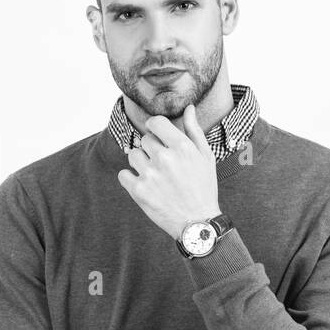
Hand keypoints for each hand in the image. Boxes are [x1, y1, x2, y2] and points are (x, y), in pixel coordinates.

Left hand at [116, 104, 221, 239]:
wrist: (197, 222)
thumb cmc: (203, 187)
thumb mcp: (205, 157)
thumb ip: (194, 130)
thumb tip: (188, 108)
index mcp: (182, 147)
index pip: (155, 123)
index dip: (155, 128)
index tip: (158, 137)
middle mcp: (164, 158)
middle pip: (144, 140)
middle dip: (152, 149)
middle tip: (164, 166)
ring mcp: (150, 174)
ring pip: (133, 155)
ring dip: (141, 163)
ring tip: (156, 176)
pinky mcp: (138, 191)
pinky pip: (123, 174)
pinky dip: (131, 179)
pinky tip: (145, 186)